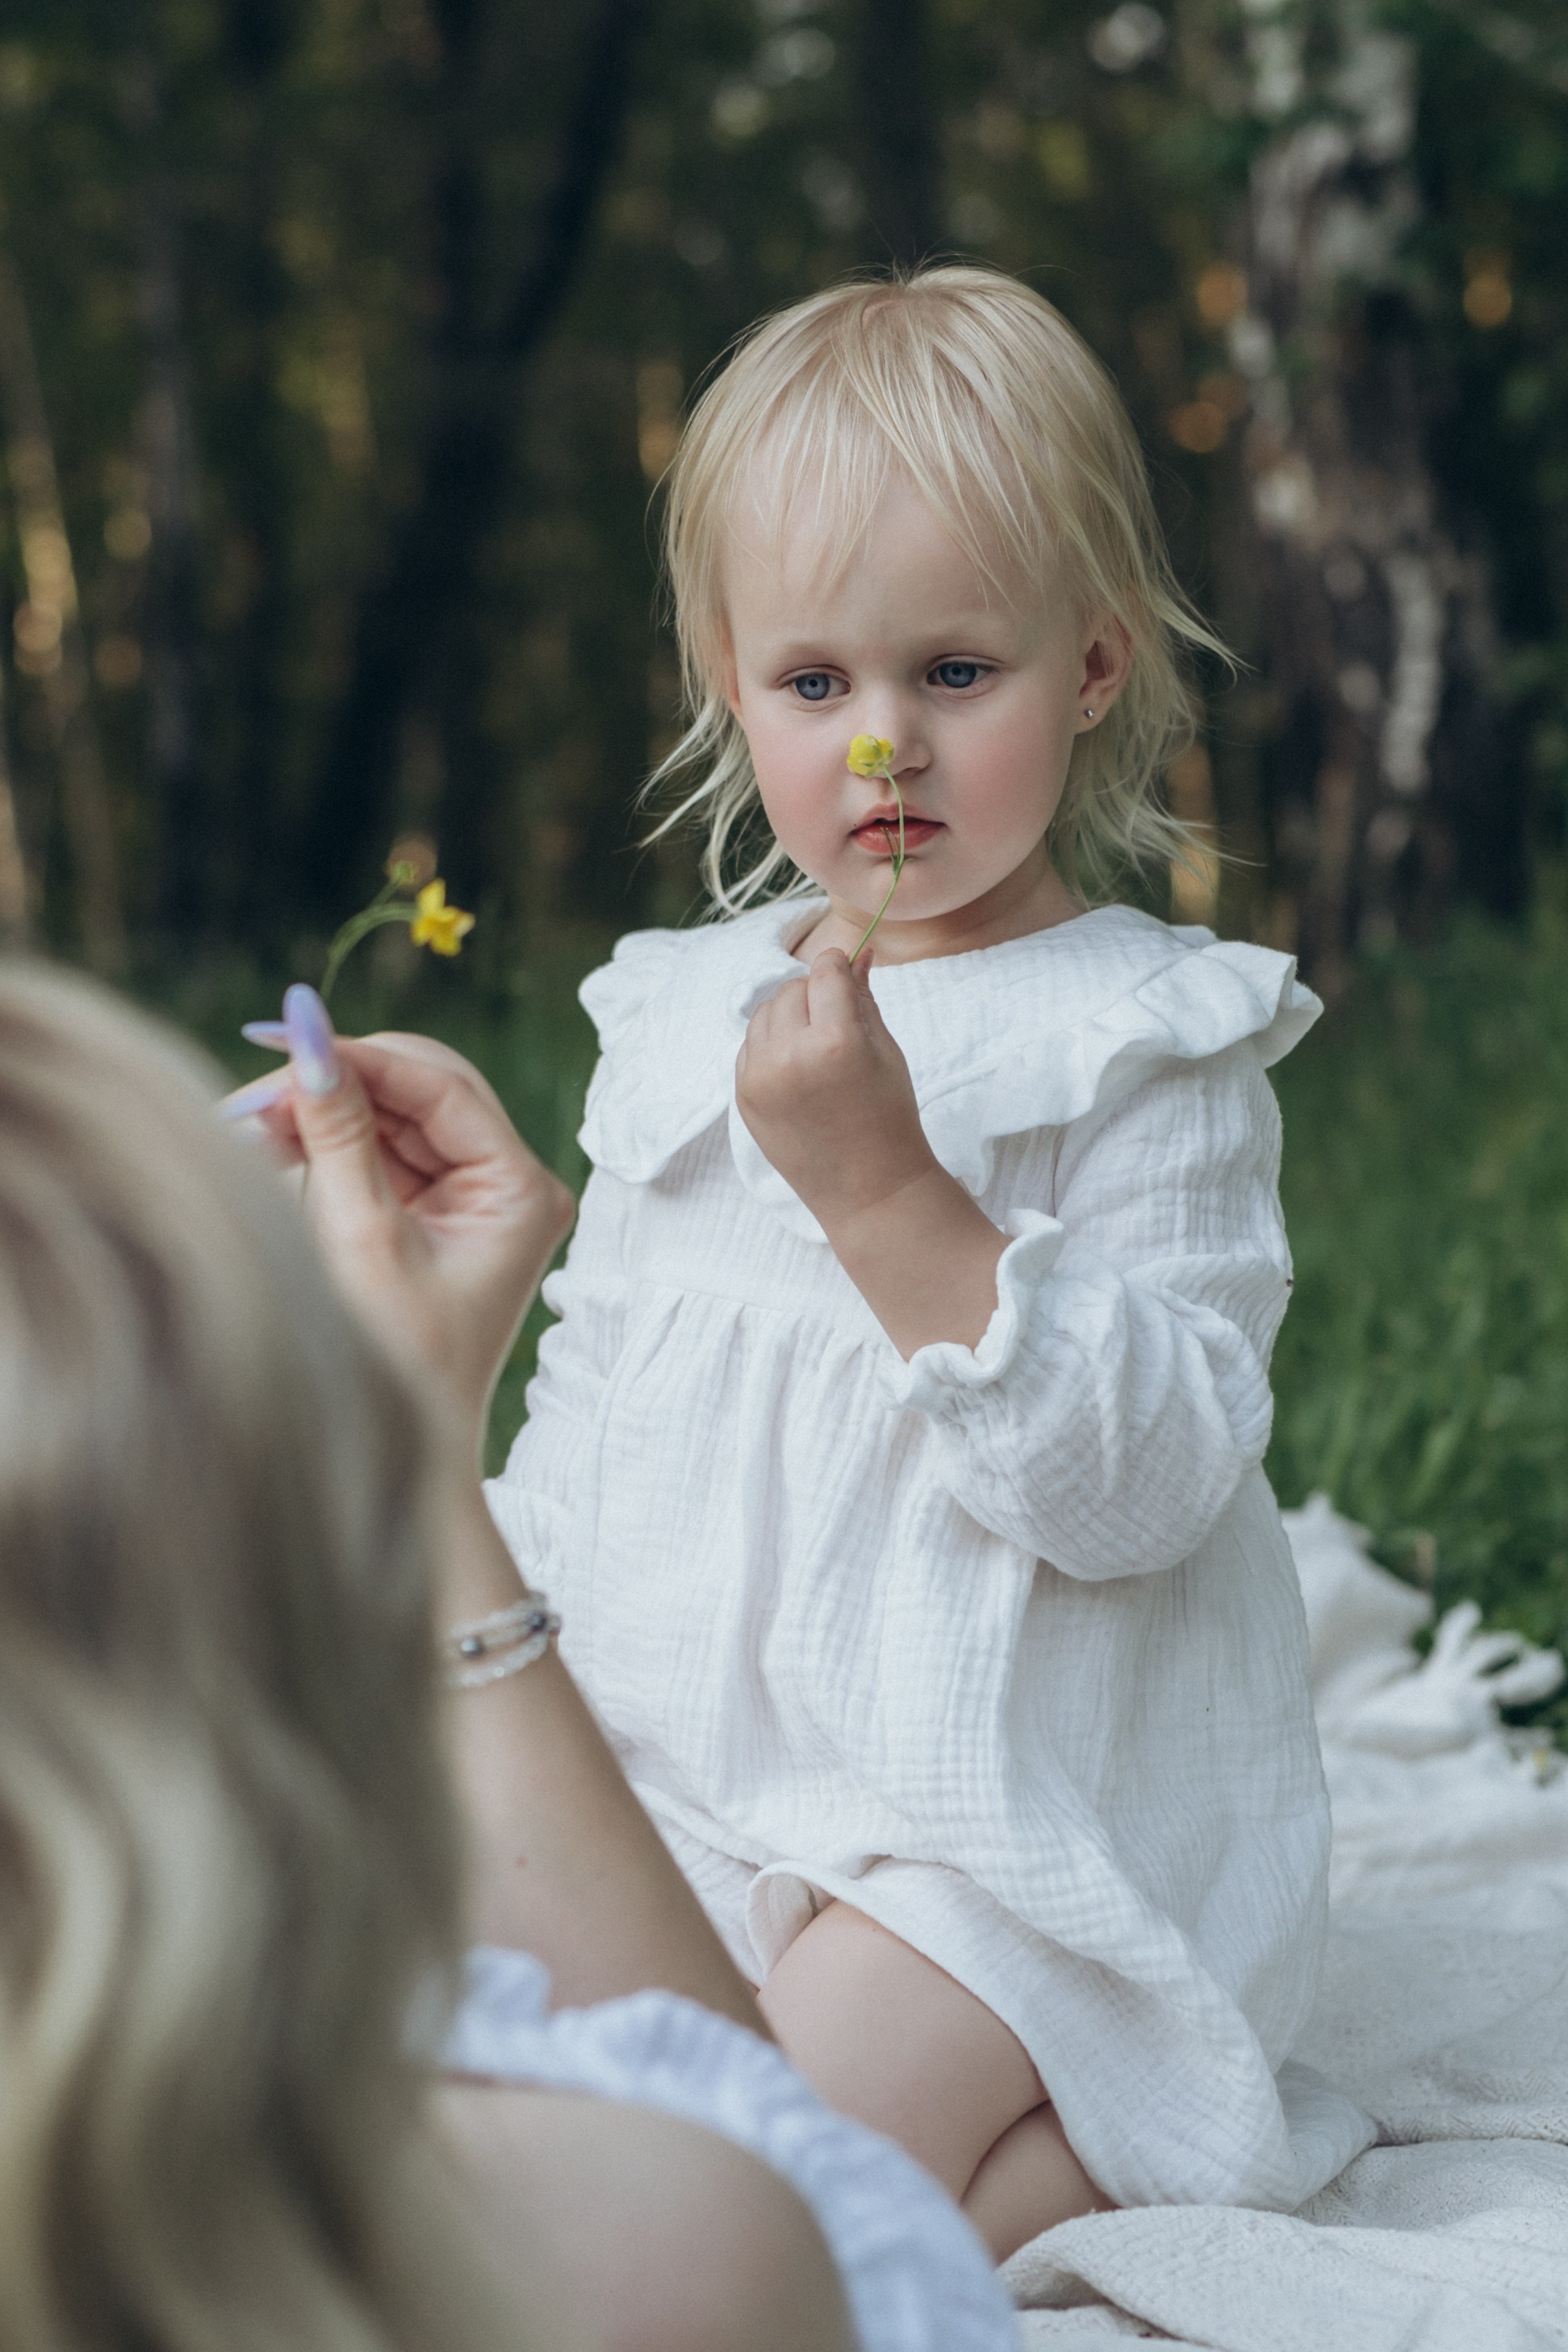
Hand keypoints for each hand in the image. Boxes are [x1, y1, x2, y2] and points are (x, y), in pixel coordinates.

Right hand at [221, 986, 574, 1460]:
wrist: (404, 1452)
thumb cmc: (394, 1359)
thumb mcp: (359, 1236)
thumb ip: (335, 1133)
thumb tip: (307, 1035)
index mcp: (522, 1188)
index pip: (442, 1085)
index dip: (362, 1054)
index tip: (287, 1034)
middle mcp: (511, 1183)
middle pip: (420, 1089)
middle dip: (338, 1082)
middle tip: (257, 1092)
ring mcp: (474, 1196)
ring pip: (392, 1116)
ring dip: (323, 1113)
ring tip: (249, 1128)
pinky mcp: (435, 1212)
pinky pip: (378, 1152)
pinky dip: (326, 1146)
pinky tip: (270, 1149)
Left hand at [734, 949, 935, 1229]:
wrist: (868, 1190)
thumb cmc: (889, 1118)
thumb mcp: (886, 1051)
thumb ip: (863, 998)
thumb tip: (858, 952)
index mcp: (835, 1042)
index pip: (825, 972)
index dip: (839, 964)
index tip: (846, 970)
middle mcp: (789, 1058)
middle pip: (791, 990)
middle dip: (814, 994)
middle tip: (837, 1021)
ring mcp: (760, 1080)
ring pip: (764, 1014)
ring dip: (788, 1016)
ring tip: (816, 1046)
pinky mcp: (743, 1098)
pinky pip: (749, 1046)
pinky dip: (770, 1045)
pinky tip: (798, 1069)